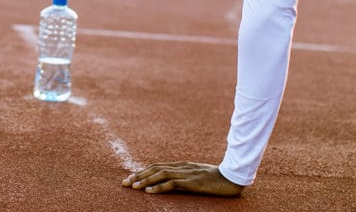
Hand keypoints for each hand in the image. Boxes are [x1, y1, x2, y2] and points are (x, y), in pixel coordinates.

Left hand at [122, 161, 243, 196]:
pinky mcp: (191, 181)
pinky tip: (150, 191)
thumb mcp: (196, 176)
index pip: (157, 166)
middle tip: (124, 183)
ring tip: (133, 187)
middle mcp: (180, 166)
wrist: (231, 177)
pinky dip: (159, 187)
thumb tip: (169, 182)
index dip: (142, 171)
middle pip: (154, 168)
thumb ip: (183, 176)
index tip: (131, 178)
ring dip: (145, 181)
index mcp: (180, 165)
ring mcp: (185, 173)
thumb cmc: (215, 178)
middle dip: (138, 175)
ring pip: (160, 174)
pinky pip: (172, 183)